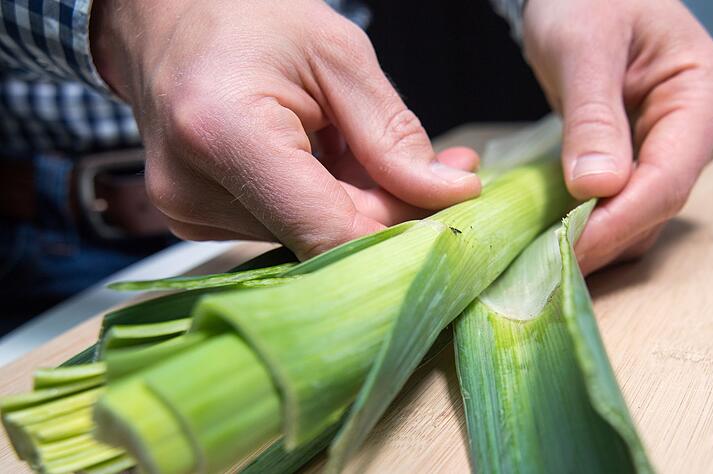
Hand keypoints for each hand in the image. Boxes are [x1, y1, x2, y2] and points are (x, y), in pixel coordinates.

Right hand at [90, 0, 480, 258]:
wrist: (166, 18)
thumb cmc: (244, 17)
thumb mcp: (336, 55)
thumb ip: (393, 135)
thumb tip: (449, 193)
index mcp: (225, 133)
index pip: (328, 232)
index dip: (400, 234)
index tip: (451, 211)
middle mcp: (194, 188)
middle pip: (324, 238)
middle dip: (390, 210)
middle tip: (441, 170)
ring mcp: (187, 212)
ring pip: (309, 237)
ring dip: (355, 203)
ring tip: (359, 145)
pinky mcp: (193, 219)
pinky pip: (283, 227)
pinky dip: (320, 202)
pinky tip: (325, 159)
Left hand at [523, 0, 712, 273]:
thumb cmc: (587, 0)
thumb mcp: (583, 49)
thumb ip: (592, 117)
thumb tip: (598, 188)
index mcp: (705, 93)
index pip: (668, 178)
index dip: (618, 222)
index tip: (569, 251)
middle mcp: (705, 128)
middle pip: (657, 203)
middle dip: (603, 235)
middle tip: (542, 264)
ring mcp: (680, 146)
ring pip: (644, 212)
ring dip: (596, 236)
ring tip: (541, 255)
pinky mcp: (651, 157)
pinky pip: (627, 203)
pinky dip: (593, 221)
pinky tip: (555, 233)